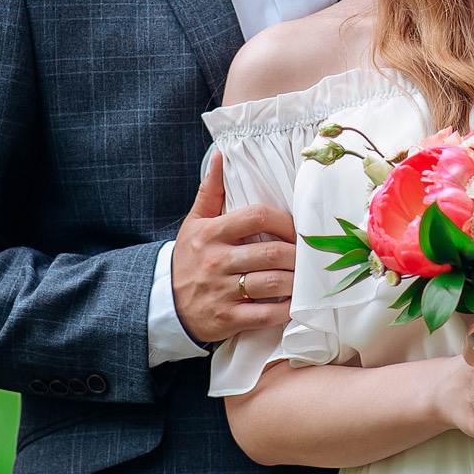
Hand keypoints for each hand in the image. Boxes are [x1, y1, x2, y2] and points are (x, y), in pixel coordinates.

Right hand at [172, 151, 298, 346]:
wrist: (165, 304)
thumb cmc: (189, 258)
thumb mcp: (194, 222)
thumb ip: (210, 190)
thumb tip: (221, 155)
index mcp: (212, 233)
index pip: (257, 216)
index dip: (285, 221)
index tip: (295, 230)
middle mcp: (217, 261)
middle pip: (272, 252)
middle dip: (297, 255)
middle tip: (308, 257)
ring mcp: (222, 292)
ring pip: (273, 283)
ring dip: (297, 281)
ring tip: (306, 278)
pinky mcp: (227, 318)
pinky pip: (265, 315)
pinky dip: (286, 310)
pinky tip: (295, 304)